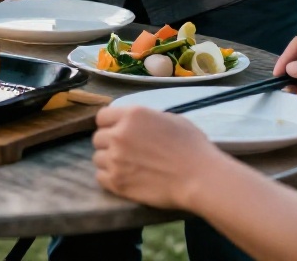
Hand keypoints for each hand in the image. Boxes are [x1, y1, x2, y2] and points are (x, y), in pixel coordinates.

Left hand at [93, 105, 225, 207]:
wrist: (199, 177)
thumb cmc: (192, 146)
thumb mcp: (170, 119)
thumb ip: (146, 119)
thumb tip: (137, 124)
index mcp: (131, 115)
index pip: (102, 116)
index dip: (109, 124)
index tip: (117, 131)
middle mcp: (118, 134)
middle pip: (98, 138)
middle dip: (109, 144)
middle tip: (125, 151)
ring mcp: (115, 159)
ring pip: (97, 158)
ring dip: (109, 161)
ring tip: (126, 166)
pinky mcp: (116, 182)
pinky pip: (100, 177)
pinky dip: (109, 178)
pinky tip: (123, 178)